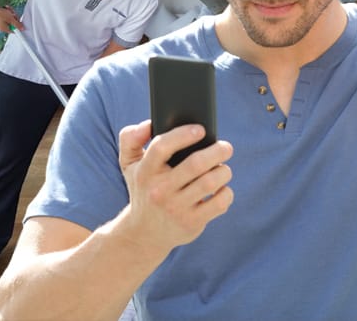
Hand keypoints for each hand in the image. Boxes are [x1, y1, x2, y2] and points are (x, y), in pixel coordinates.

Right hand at [0, 5, 22, 33]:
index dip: (18, 25)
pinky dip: (7, 11)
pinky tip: (5, 8)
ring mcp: (1, 22)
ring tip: (7, 9)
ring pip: (10, 18)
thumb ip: (17, 24)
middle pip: (13, 23)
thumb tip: (22, 29)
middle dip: (14, 16)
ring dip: (11, 12)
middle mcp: (2, 27)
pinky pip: (7, 15)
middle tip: (12, 13)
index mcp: (4, 29)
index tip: (18, 20)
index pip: (14, 30)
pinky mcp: (0, 18)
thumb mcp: (10, 19)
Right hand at [117, 120, 233, 251]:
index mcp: (145, 171)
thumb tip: (148, 123)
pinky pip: (219, 203)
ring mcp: (176, 208)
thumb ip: (130, 138)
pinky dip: (227, 192)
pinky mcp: (191, 223)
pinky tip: (222, 189)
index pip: (161, 147)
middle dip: (217, 151)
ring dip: (224, 171)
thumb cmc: (144, 188)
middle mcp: (159, 190)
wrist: (143, 233)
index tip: (201, 129)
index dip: (183, 135)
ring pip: (210, 182)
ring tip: (224, 168)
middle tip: (226, 147)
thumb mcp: (129, 165)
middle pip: (196, 164)